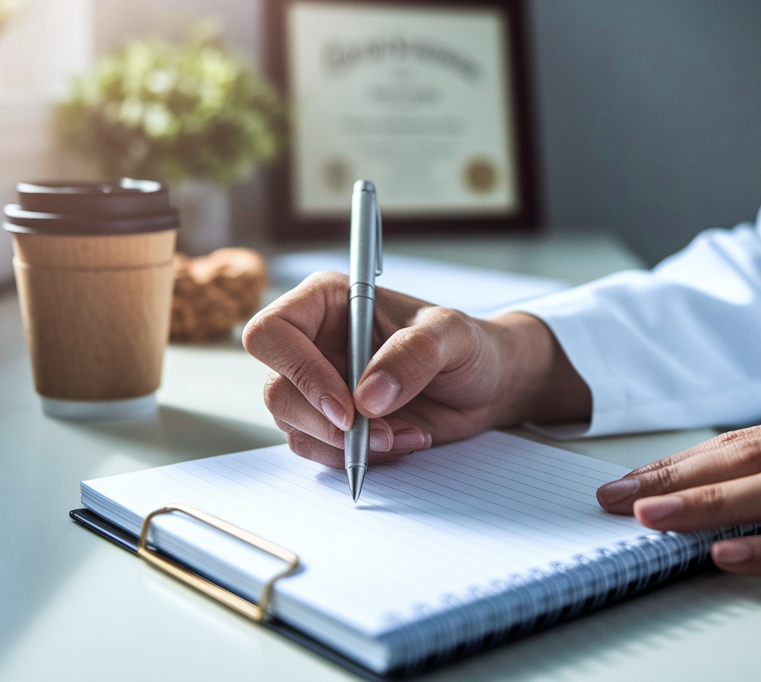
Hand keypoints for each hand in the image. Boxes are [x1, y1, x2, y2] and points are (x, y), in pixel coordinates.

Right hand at [243, 272, 589, 467]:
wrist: (488, 385)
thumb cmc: (468, 346)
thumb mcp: (452, 336)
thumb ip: (413, 354)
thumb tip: (367, 397)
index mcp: (328, 303)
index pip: (273, 333)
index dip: (299, 371)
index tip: (346, 405)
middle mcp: (314, 343)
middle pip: (277, 388)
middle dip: (326, 422)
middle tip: (378, 434)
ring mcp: (319, 385)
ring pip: (293, 425)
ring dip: (345, 445)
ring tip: (401, 437)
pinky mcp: (333, 422)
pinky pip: (318, 450)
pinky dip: (355, 458)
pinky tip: (400, 442)